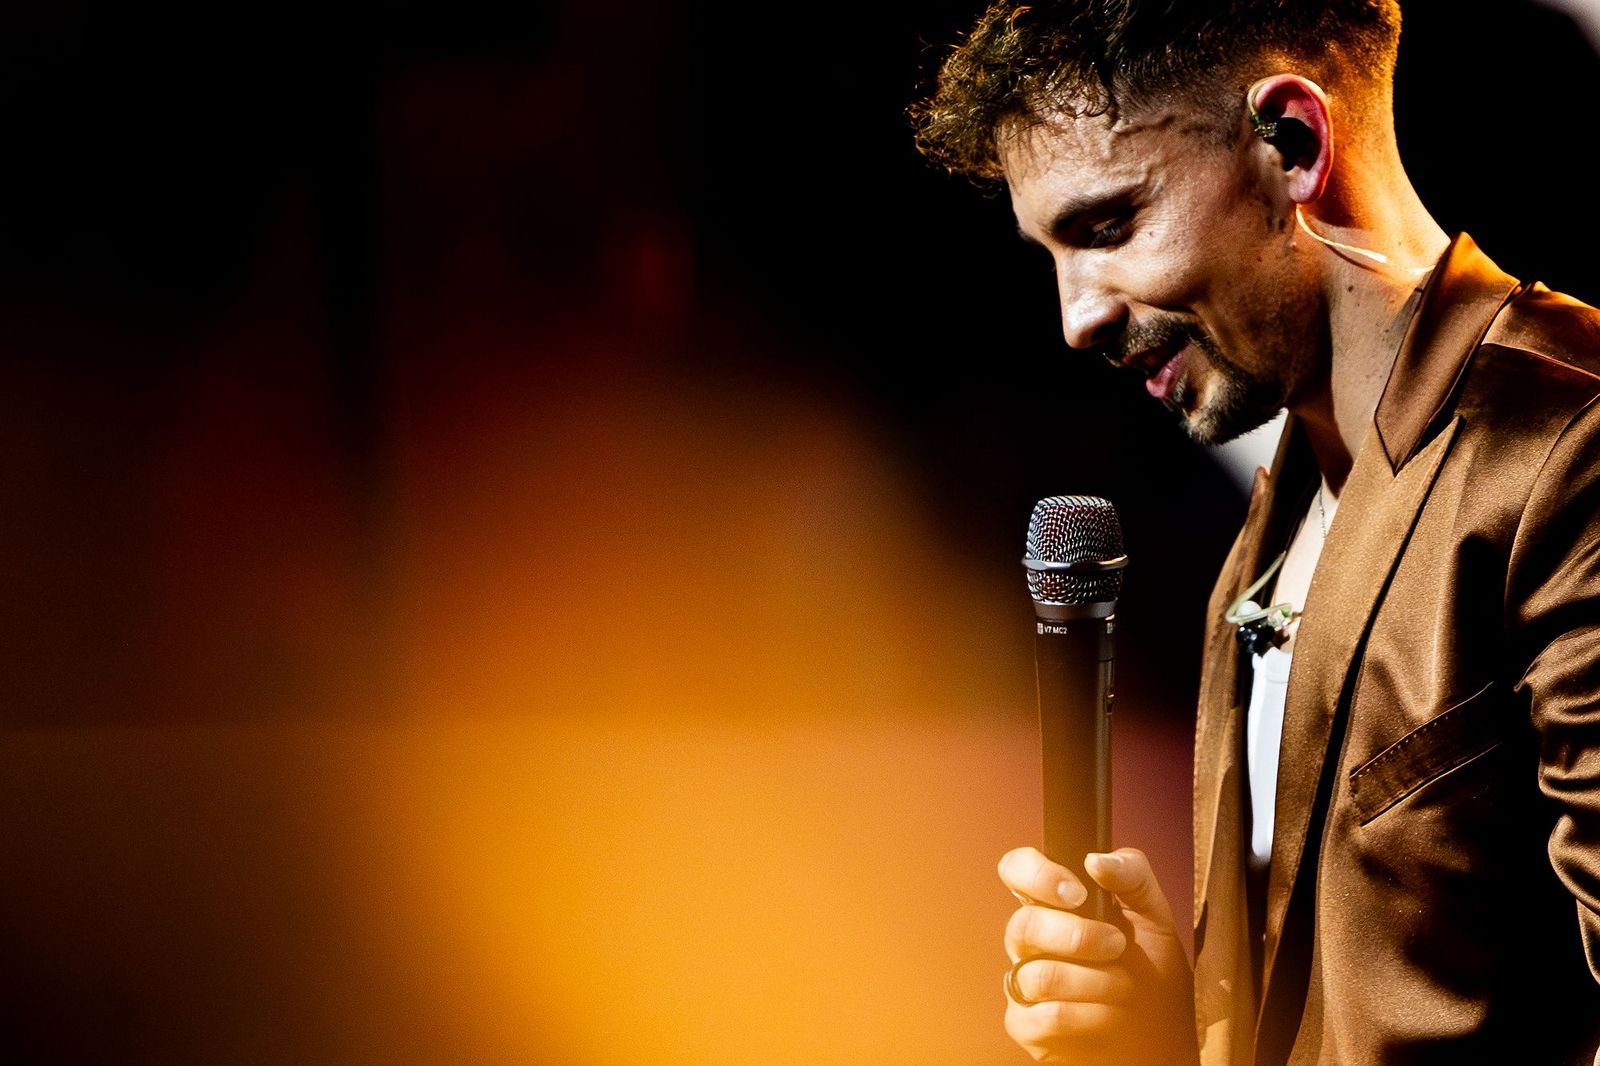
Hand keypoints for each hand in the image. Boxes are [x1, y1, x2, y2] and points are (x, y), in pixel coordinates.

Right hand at [999, 846, 1196, 1064]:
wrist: (1163, 1033)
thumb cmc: (1151, 969)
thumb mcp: (1154, 915)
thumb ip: (1132, 876)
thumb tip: (1096, 860)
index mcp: (1053, 904)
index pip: (1016, 869)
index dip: (1036, 875)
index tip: (1077, 892)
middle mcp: (1030, 940)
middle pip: (1022, 925)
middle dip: (1078, 937)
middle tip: (1117, 945)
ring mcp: (1023, 982)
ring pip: (1039, 975)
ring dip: (1094, 981)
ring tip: (1123, 987)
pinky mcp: (1026, 1025)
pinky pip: (1045, 1016)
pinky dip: (1089, 1015)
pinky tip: (1108, 1014)